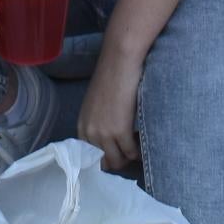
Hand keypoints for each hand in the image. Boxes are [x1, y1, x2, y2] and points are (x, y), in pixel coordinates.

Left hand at [77, 45, 144, 173]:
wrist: (119, 62)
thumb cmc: (110, 77)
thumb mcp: (96, 105)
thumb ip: (98, 122)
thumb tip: (109, 139)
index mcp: (81, 125)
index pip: (89, 156)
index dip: (103, 157)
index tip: (115, 154)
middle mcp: (89, 132)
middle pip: (103, 162)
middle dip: (116, 160)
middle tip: (128, 152)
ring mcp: (103, 133)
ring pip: (116, 161)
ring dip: (127, 158)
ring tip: (135, 149)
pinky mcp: (120, 131)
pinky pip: (130, 152)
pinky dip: (137, 152)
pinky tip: (141, 145)